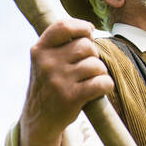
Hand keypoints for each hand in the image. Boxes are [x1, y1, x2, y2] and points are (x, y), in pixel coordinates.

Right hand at [16, 19, 114, 145]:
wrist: (39, 119)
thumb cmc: (49, 85)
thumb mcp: (43, 61)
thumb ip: (59, 43)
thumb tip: (90, 29)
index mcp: (39, 50)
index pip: (64, 26)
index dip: (82, 27)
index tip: (89, 33)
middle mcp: (47, 63)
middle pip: (86, 45)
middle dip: (93, 55)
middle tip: (87, 66)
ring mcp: (59, 80)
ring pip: (96, 64)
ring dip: (100, 72)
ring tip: (91, 80)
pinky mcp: (71, 97)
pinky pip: (102, 82)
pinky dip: (106, 85)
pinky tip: (100, 88)